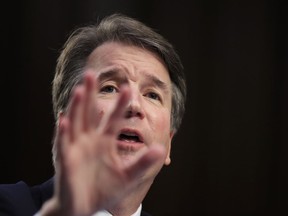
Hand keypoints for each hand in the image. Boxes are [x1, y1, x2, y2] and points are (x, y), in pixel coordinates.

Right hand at [39, 70, 164, 215]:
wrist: (85, 207)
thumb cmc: (104, 189)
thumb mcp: (127, 176)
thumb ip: (142, 163)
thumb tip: (160, 149)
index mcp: (104, 141)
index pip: (113, 119)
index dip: (120, 104)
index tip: (128, 88)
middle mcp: (89, 140)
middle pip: (89, 113)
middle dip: (91, 94)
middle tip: (92, 73)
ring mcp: (76, 149)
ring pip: (76, 123)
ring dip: (77, 107)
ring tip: (80, 90)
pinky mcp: (65, 161)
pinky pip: (63, 145)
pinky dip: (63, 133)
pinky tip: (64, 120)